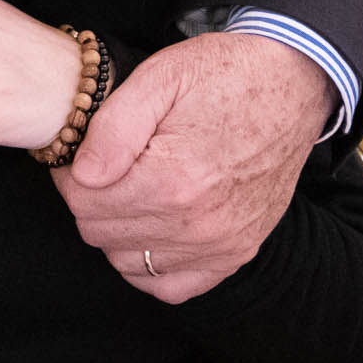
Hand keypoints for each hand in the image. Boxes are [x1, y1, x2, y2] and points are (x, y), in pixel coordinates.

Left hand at [55, 31, 331, 302]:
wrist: (291, 84)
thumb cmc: (224, 76)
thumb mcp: (160, 78)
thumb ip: (113, 129)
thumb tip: (82, 175)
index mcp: (172, 179)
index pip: (82, 201)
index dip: (70, 175)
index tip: (81, 154)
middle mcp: (197, 224)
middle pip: (99, 233)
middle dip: (90, 199)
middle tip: (104, 167)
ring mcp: (221, 245)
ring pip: (126, 261)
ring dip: (116, 230)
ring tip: (129, 190)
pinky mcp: (237, 253)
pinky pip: (170, 286)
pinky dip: (150, 264)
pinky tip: (149, 228)